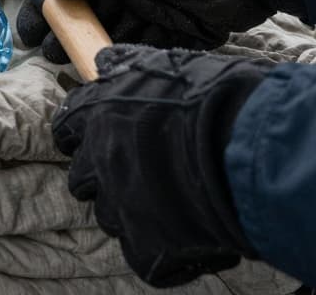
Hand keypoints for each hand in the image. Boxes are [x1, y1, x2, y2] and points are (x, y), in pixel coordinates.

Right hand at [17, 0, 305, 59]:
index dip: (50, 8)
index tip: (31, 30)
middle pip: (91, 17)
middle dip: (72, 36)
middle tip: (53, 55)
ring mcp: (154, 10)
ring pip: (116, 36)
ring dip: (99, 50)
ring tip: (82, 65)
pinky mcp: (178, 34)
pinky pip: (146, 50)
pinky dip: (131, 59)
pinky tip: (116, 70)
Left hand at [56, 44, 268, 286]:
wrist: (249, 144)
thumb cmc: (215, 94)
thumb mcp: (166, 65)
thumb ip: (129, 67)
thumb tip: (105, 60)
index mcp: (98, 113)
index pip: (66, 125)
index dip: (79, 133)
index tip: (90, 136)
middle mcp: (100, 159)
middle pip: (81, 177)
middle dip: (102, 176)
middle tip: (137, 171)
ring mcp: (120, 205)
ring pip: (110, 215)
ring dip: (131, 210)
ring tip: (168, 202)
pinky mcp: (146, 245)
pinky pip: (142, 254)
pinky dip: (160, 248)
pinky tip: (188, 234)